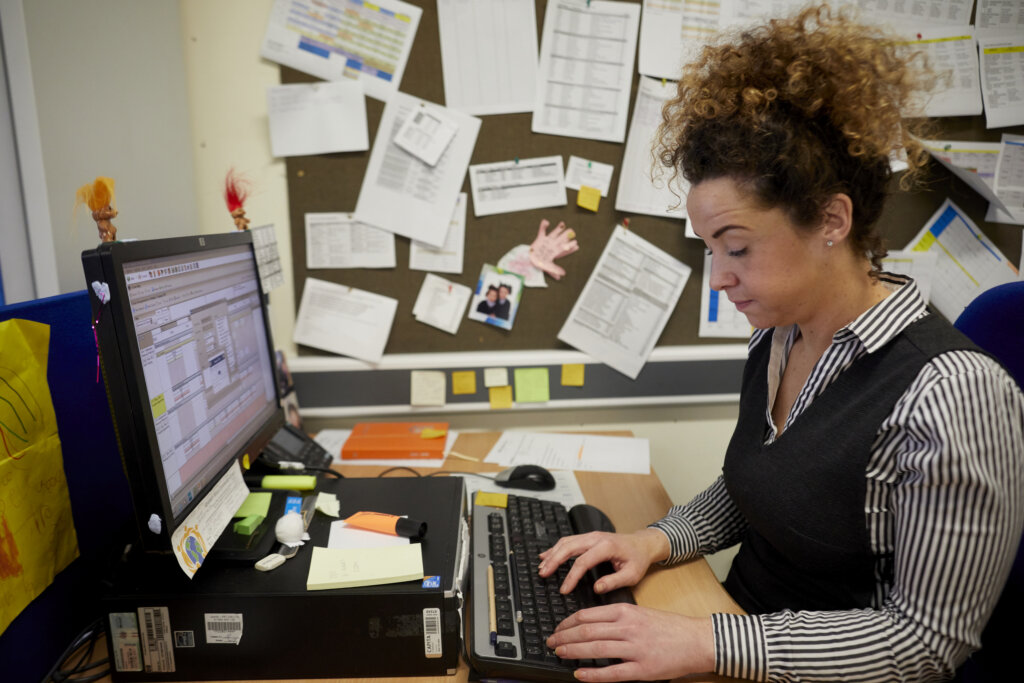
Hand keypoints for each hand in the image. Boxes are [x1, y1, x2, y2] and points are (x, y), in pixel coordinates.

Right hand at [529, 219, 578, 279]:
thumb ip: (554, 271)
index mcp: (555, 253)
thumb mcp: (547, 268)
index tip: (576, 245)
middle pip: (561, 240)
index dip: (570, 248)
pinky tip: (546, 222)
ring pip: (554, 234)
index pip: (564, 250)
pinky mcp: (540, 238)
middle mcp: (553, 245)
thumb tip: (562, 276)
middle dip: (566, 236)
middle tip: (572, 232)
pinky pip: (542, 231)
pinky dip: (543, 226)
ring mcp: (547, 241)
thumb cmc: (540, 264)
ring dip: (558, 229)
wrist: (530, 259)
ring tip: (563, 224)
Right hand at [538, 528, 668, 594]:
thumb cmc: (637, 559)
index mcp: (606, 546)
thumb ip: (614, 581)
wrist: (642, 544)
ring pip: (566, 542)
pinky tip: (546, 555)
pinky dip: (555, 548)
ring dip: (552, 554)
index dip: (571, 577)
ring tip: (542, 567)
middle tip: (543, 574)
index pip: (583, 561)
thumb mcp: (632, 574)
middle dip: (553, 560)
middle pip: (569, 547)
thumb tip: (597, 588)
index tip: (564, 590)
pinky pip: (568, 541)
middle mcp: (596, 538)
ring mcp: (591, 536)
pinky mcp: (588, 538)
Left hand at [546, 604, 714, 680]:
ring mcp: (635, 649)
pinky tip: (580, 674)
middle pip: (587, 631)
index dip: (567, 622)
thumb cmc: (669, 627)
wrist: (696, 640)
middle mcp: (628, 628)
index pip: (587, 615)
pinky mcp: (642, 669)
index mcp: (625, 611)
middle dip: (564, 637)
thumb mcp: (640, 613)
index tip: (557, 628)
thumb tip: (589, 624)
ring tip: (559, 653)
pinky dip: (593, 674)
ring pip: (596, 650)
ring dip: (573, 652)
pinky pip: (612, 673)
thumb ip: (616, 618)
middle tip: (551, 642)